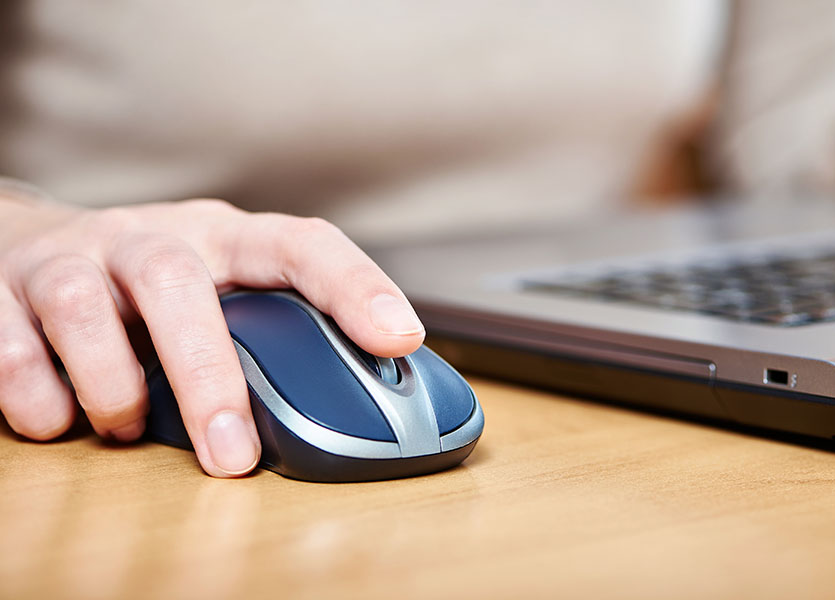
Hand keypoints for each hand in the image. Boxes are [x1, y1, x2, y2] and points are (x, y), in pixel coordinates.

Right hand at [0, 193, 425, 476]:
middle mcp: (148, 239)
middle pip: (177, 282)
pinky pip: (8, 342)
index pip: (298, 244)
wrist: (28, 244)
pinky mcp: (1, 289)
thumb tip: (335, 410)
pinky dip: (34, 393)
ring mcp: (72, 259)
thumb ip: (266, 336)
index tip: (400, 338)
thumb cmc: (150, 288)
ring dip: (112, 384)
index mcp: (222, 239)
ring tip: (126, 428)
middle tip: (230, 454)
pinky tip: (58, 419)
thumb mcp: (220, 296)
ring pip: (85, 306)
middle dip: (204, 376)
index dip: (353, 285)